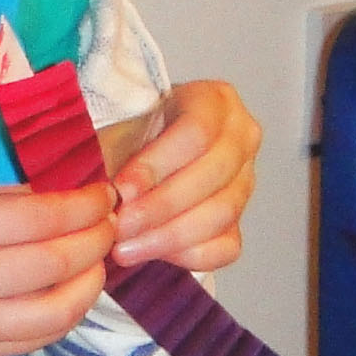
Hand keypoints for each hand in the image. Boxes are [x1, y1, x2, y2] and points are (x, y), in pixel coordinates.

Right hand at [0, 184, 114, 355]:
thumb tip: (57, 194)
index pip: (37, 217)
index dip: (83, 204)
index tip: (104, 191)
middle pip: (55, 262)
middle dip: (97, 237)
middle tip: (110, 219)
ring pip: (57, 310)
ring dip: (92, 281)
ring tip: (99, 256)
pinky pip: (36, 339)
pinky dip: (66, 312)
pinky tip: (72, 289)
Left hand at [99, 78, 261, 269]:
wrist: (145, 147)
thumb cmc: (132, 129)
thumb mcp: (125, 118)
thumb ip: (118, 141)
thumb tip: (109, 188)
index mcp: (216, 101)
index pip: (197, 132)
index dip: (158, 164)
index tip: (122, 188)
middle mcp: (241, 139)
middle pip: (211, 176)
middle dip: (160, 207)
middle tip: (120, 224)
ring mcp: (245, 183)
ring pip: (220, 215)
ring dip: (168, 236)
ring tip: (126, 247)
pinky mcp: (239, 222)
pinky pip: (225, 247)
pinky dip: (188, 255)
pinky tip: (153, 253)